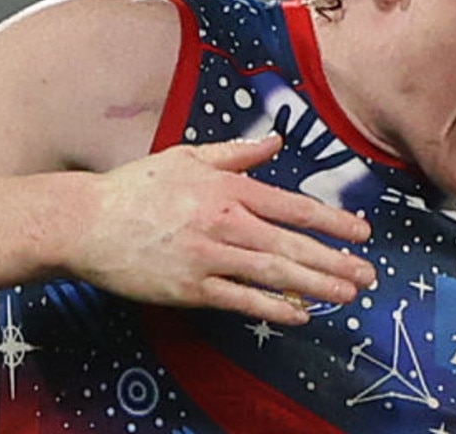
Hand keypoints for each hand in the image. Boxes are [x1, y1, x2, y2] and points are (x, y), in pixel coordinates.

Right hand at [69, 135, 375, 324]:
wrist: (87, 223)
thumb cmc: (135, 188)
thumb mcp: (187, 158)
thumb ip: (236, 152)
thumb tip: (275, 141)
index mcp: (227, 188)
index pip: (293, 207)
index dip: (332, 221)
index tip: (361, 233)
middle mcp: (225, 222)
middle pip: (292, 245)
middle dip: (335, 261)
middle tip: (368, 274)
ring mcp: (209, 258)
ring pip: (274, 274)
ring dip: (316, 285)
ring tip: (347, 295)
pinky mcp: (191, 288)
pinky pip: (241, 301)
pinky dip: (273, 308)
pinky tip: (298, 314)